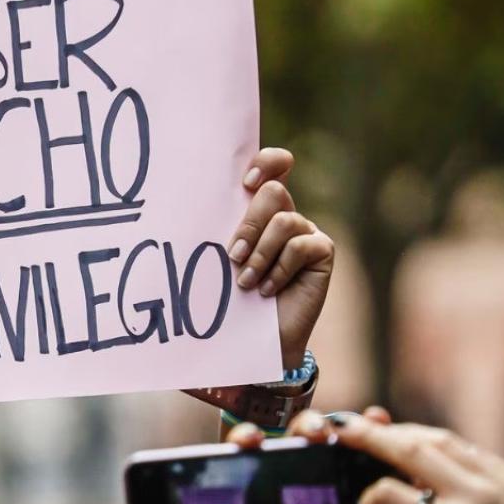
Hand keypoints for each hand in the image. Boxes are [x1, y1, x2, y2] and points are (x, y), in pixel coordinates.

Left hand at [227, 147, 334, 367]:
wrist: (250, 340)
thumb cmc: (227, 299)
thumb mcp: (215, 261)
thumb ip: (212, 232)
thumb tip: (181, 206)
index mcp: (257, 210)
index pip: (271, 167)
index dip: (266, 163)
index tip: (246, 182)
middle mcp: (284, 215)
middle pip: (274, 192)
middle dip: (249, 224)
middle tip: (232, 256)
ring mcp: (305, 232)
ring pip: (285, 220)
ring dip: (260, 253)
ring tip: (245, 281)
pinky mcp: (322, 252)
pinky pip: (302, 245)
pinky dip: (279, 269)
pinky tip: (267, 290)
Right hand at [336, 411, 503, 503]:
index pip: (390, 496)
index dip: (368, 502)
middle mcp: (475, 496)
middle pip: (411, 450)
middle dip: (370, 436)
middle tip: (341, 427)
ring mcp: (500, 480)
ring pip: (441, 439)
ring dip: (403, 431)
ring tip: (376, 428)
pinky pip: (469, 448)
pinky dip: (439, 441)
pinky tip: (424, 445)